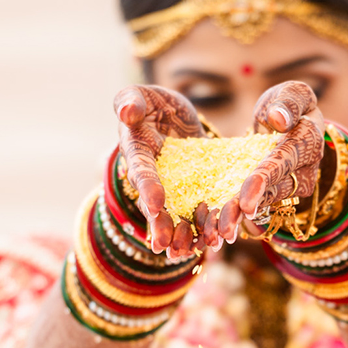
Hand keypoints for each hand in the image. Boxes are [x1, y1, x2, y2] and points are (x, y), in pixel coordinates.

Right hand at [113, 84, 204, 256]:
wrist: (171, 116)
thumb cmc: (150, 103)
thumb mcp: (140, 95)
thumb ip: (130, 102)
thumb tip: (126, 111)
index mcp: (138, 154)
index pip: (142, 173)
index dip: (148, 189)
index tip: (155, 206)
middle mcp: (154, 177)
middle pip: (158, 205)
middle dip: (163, 226)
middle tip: (167, 248)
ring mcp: (175, 186)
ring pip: (180, 214)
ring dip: (188, 234)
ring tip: (196, 251)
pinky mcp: (197, 189)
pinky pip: (204, 209)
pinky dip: (211, 224)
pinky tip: (221, 241)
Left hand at [231, 81, 330, 241]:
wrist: (292, 123)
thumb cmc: (288, 105)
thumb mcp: (292, 93)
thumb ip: (288, 102)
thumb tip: (278, 119)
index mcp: (308, 141)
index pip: (285, 161)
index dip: (265, 179)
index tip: (246, 196)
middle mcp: (305, 169)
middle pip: (275, 191)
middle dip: (249, 207)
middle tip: (226, 227)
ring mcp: (292, 186)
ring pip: (265, 204)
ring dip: (240, 219)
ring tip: (217, 234)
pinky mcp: (276, 194)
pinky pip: (257, 207)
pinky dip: (235, 218)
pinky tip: (212, 231)